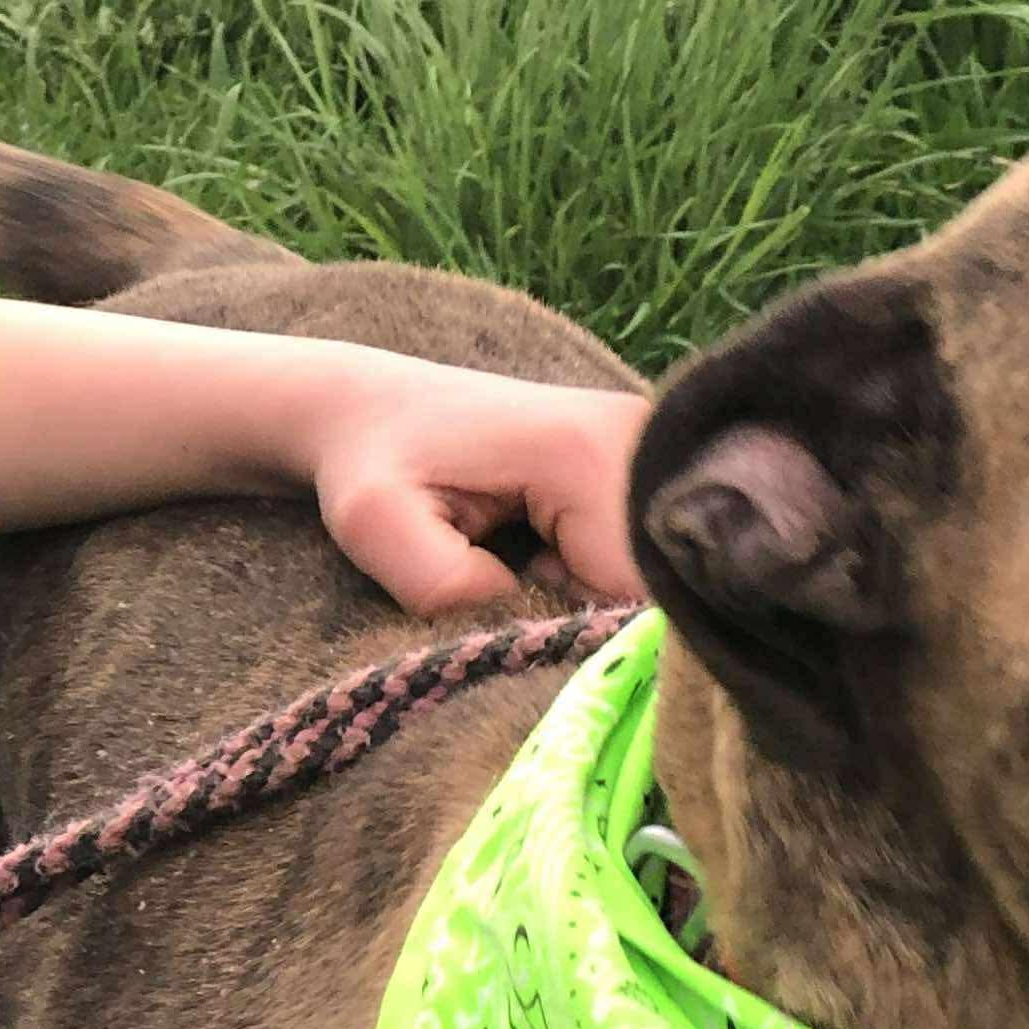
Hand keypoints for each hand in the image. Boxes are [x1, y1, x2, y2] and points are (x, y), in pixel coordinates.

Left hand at [303, 360, 649, 615]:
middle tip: (524, 574)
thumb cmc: (371, 463)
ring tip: (533, 557)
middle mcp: (637, 433)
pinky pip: (646, 543)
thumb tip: (509, 598)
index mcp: (584, 451)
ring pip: (656, 563)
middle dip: (595, 601)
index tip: (526, 604)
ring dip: (598, 583)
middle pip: (657, 573)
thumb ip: (438, 578)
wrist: (371, 406)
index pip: (637, 586)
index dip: (584, 622)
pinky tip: (552, 544)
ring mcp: (647, 438)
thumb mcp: (373, 522)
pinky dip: (603, 563)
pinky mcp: (642, 453)